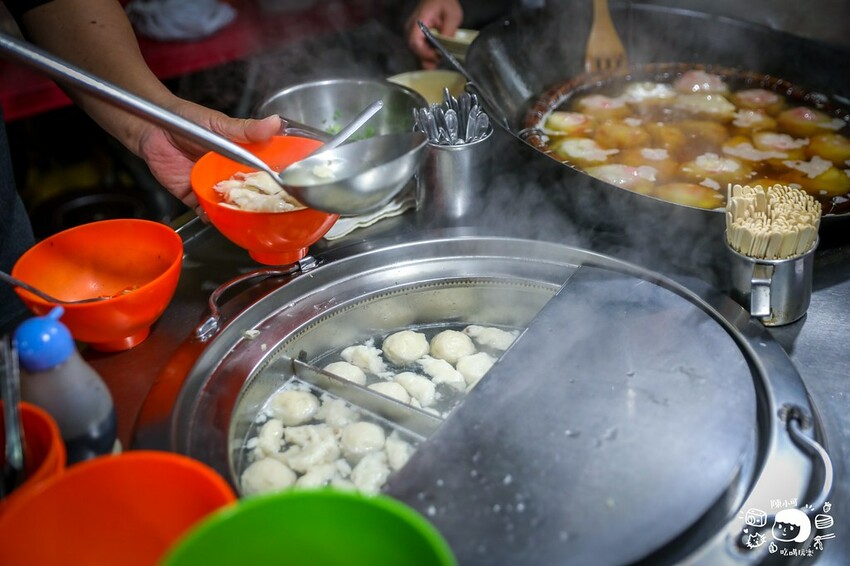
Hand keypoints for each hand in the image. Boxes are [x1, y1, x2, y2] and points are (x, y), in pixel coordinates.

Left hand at [134, 100, 280, 207]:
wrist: (151, 129)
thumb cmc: (187, 120)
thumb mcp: (221, 124)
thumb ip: (247, 129)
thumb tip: (275, 123)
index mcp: (241, 156)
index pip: (264, 171)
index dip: (276, 181)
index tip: (289, 190)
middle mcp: (229, 173)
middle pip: (249, 193)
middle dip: (258, 203)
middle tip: (269, 211)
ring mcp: (212, 186)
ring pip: (229, 205)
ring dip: (236, 213)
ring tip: (246, 219)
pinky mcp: (194, 197)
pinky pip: (206, 211)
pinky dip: (212, 217)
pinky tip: (218, 219)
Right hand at [406, 0, 463, 68]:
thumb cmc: (445, 3)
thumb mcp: (452, 15)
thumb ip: (449, 31)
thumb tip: (446, 48)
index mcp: (419, 21)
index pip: (415, 42)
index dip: (425, 53)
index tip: (437, 57)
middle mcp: (411, 28)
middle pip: (414, 49)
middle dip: (426, 58)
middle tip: (440, 61)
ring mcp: (411, 32)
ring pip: (415, 51)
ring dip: (426, 58)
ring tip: (439, 59)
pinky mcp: (415, 35)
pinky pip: (418, 48)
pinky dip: (426, 54)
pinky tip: (435, 56)